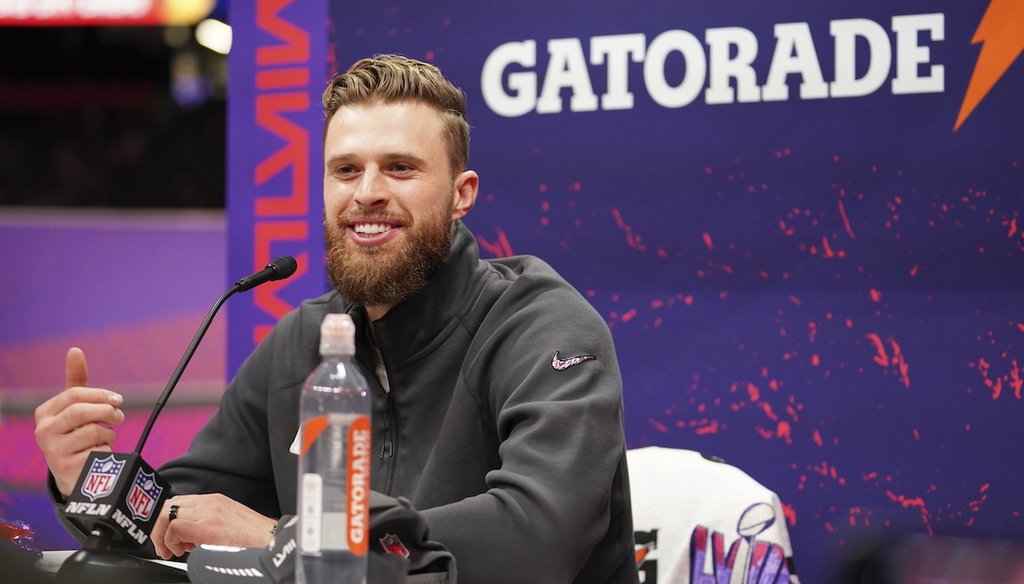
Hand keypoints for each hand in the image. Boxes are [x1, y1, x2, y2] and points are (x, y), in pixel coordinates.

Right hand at [34, 348, 124, 498]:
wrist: (74, 472)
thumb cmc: (76, 432)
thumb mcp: (74, 408)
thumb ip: (76, 381)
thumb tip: (75, 350)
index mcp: (45, 413)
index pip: (75, 395)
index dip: (101, 395)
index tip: (119, 399)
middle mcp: (43, 432)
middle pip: (81, 412)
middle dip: (107, 411)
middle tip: (120, 416)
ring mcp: (53, 452)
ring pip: (93, 432)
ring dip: (108, 433)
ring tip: (106, 437)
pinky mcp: (67, 469)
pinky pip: (99, 452)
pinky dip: (106, 450)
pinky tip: (99, 453)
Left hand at [150, 493, 277, 558]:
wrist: (270, 541)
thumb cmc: (254, 538)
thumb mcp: (229, 523)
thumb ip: (208, 522)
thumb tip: (189, 537)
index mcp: (214, 500)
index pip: (178, 502)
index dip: (166, 520)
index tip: (167, 538)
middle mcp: (209, 502)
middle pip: (168, 505)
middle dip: (159, 528)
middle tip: (165, 547)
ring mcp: (207, 512)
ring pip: (167, 514)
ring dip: (163, 535)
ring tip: (173, 550)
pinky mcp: (206, 526)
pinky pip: (174, 528)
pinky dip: (171, 541)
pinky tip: (181, 551)